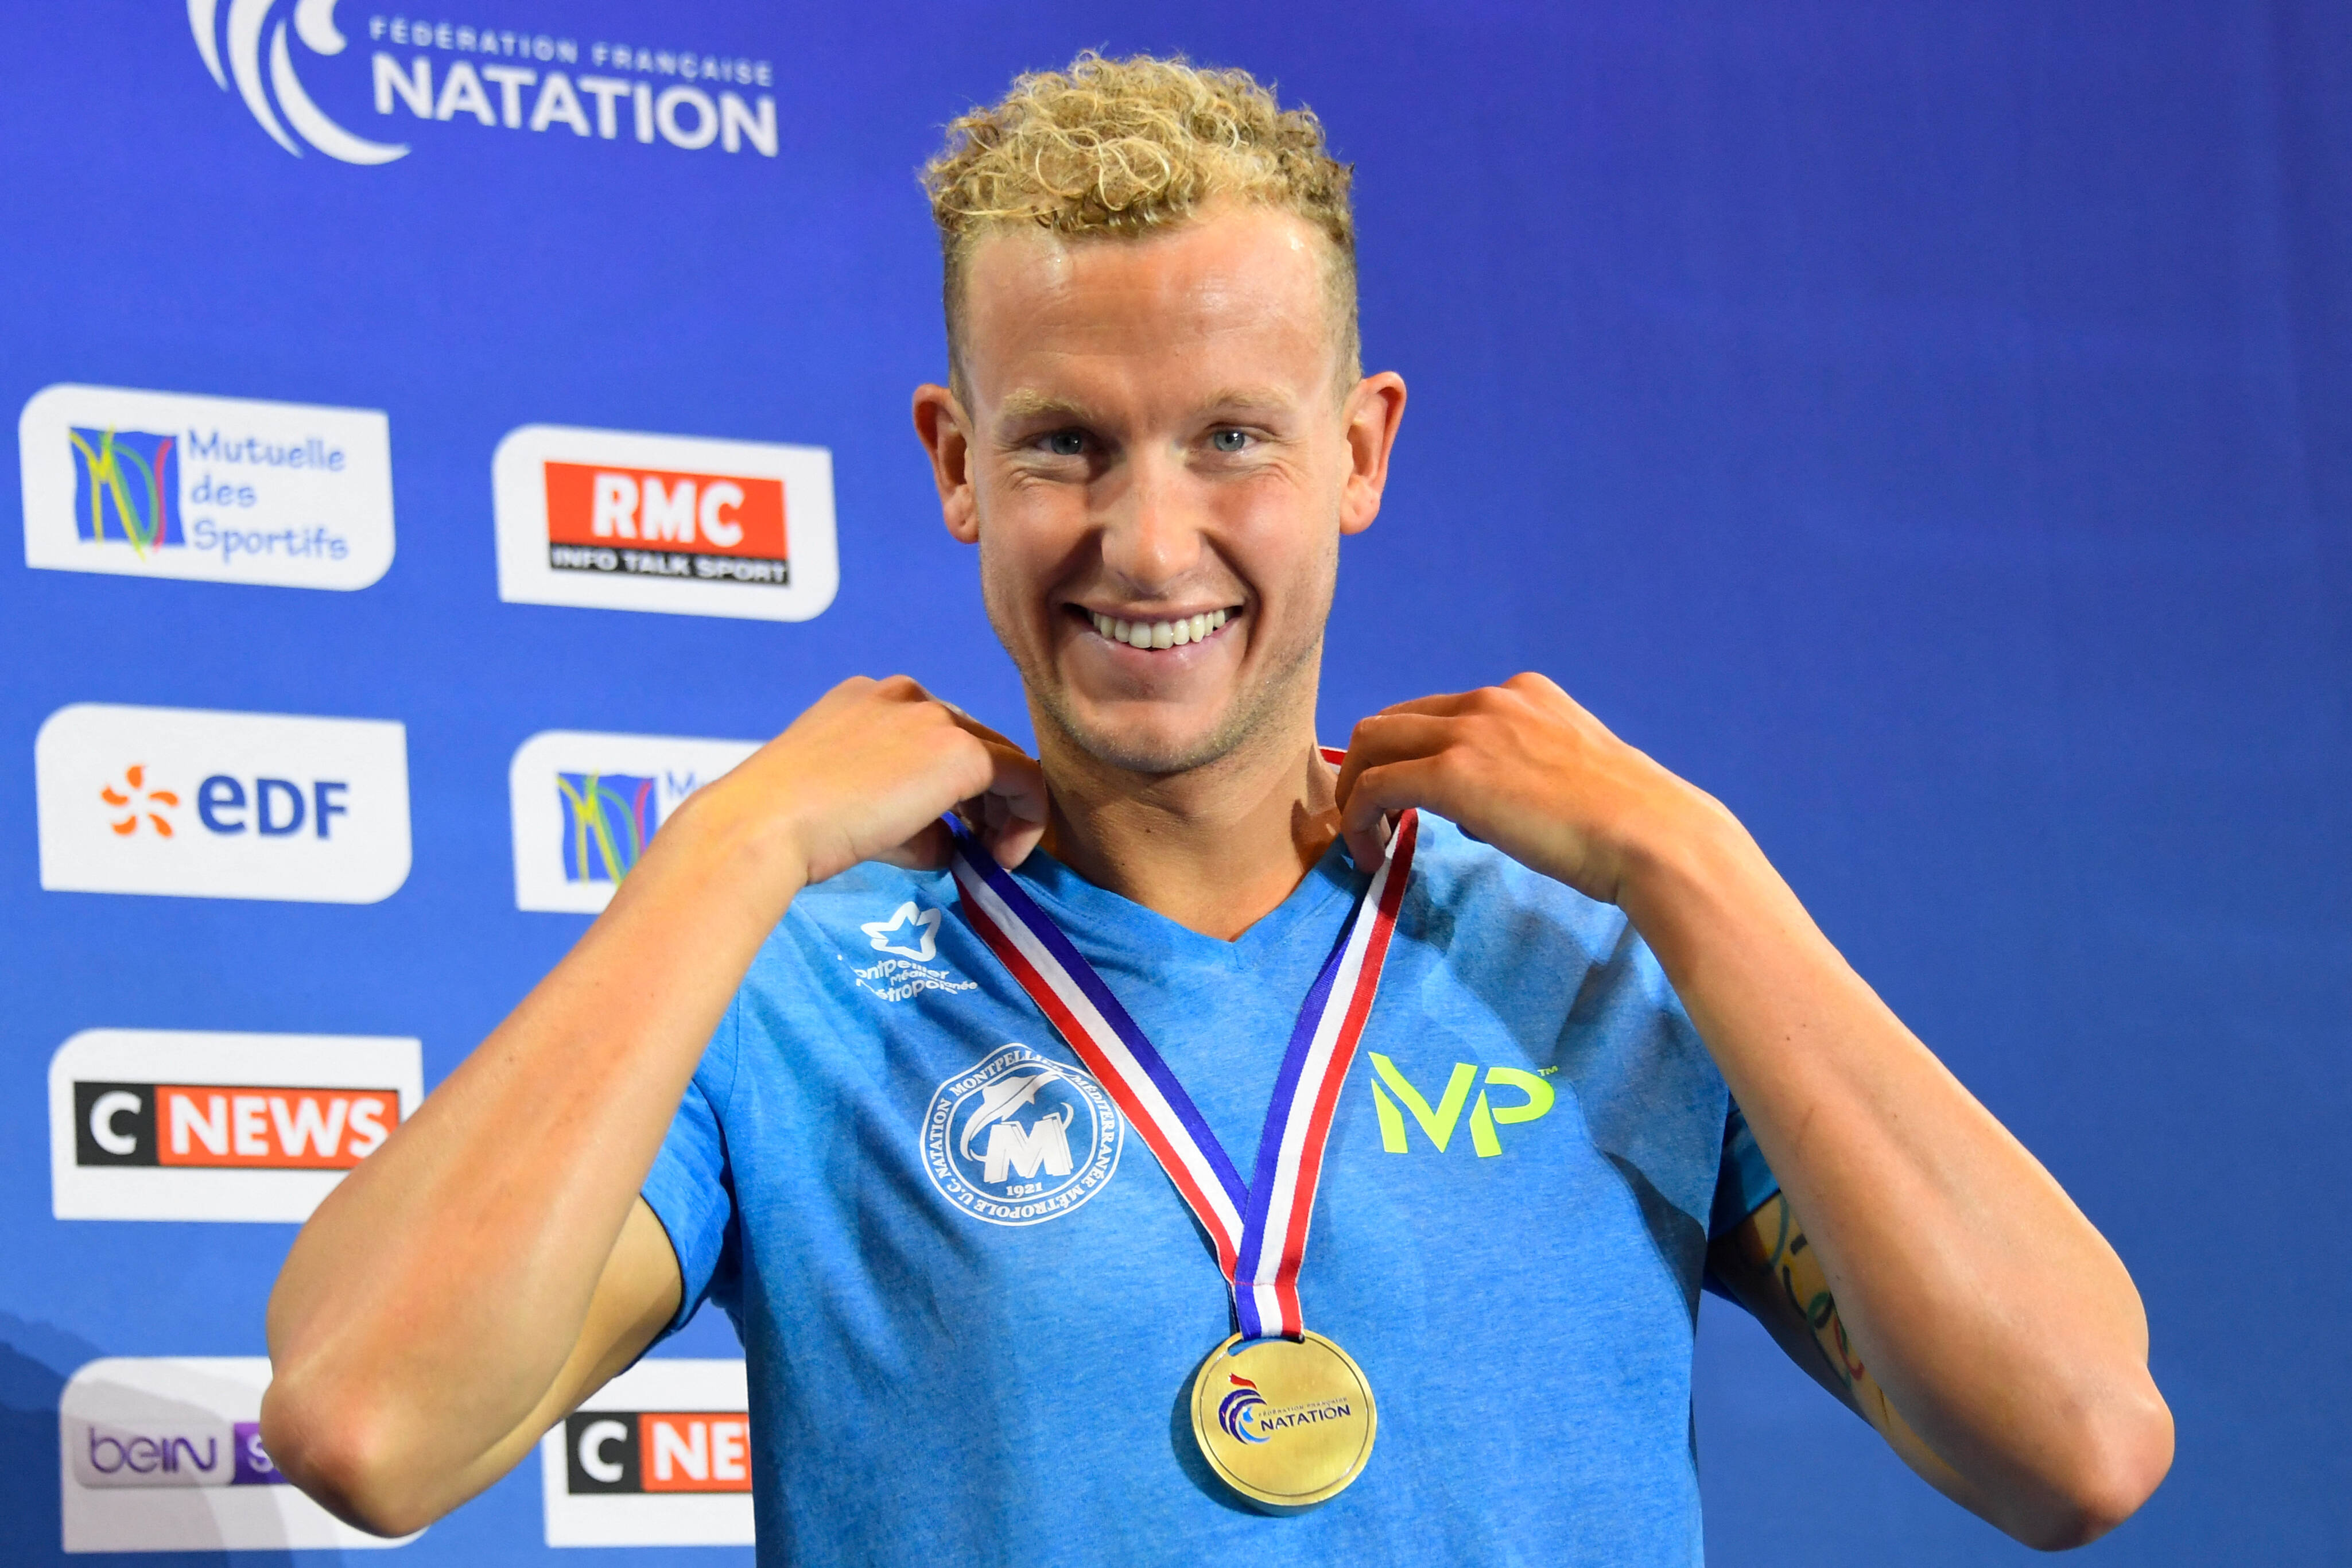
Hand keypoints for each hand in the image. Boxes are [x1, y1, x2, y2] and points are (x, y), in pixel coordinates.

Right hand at [672, 675, 1048, 892]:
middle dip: (984, 799)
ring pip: (1002, 759)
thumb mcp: (852, 809)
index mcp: (870, 699)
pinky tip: (1003, 857)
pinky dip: (1026, 819)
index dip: (957, 788)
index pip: (936, 735)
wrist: (766, 824)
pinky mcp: (961, 753)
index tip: (956, 829)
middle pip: (975, 741)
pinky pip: (1024, 780)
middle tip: (980, 847)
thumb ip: (909, 820)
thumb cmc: (790, 826)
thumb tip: (951, 845)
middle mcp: (906, 695)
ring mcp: (935, 718)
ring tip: (994, 855)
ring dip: (1005, 809)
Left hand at [1333, 672, 1733, 905]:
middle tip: (1370, 820)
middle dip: (1369, 769)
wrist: (1650, 835)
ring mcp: (1469, 732)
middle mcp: (1491, 700)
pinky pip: (1375, 786)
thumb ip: (1519, 777)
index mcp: (1524, 695)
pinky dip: (1359, 819)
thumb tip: (1474, 810)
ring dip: (1355, 791)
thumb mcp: (1569, 778)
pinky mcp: (1452, 773)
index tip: (1410, 804)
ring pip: (1371, 742)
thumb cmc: (1627, 822)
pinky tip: (1372, 855)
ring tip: (1363, 840)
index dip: (1413, 756)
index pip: (1440, 713)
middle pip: (1393, 720)